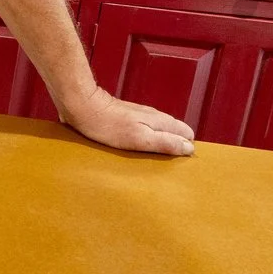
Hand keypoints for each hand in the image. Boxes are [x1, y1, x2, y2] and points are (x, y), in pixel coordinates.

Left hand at [58, 84, 194, 155]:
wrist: (83, 107)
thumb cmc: (109, 126)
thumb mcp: (140, 139)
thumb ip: (165, 142)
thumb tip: (189, 148)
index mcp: (162, 121)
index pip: (188, 134)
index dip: (187, 149)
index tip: (180, 165)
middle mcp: (155, 117)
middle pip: (175, 133)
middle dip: (175, 148)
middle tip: (165, 167)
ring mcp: (142, 117)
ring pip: (161, 132)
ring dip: (160, 145)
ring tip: (153, 162)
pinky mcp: (128, 119)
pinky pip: (145, 132)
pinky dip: (146, 141)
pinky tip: (138, 151)